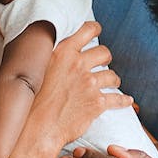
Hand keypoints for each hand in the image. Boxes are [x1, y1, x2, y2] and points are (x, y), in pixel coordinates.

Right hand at [29, 21, 133, 149]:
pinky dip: (124, 101)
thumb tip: (51, 53)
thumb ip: (48, 58)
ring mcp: (89, 83)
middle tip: (102, 61)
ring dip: (113, 79)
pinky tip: (127, 101)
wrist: (36, 127)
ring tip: (111, 82)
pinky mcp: (97, 103)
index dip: (94, 29)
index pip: (86, 31)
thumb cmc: (30, 101)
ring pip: (112, 75)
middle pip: (103, 52)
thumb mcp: (36, 70)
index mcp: (63, 52)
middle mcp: (78, 65)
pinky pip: (117, 99)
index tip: (97, 30)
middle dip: (104, 57)